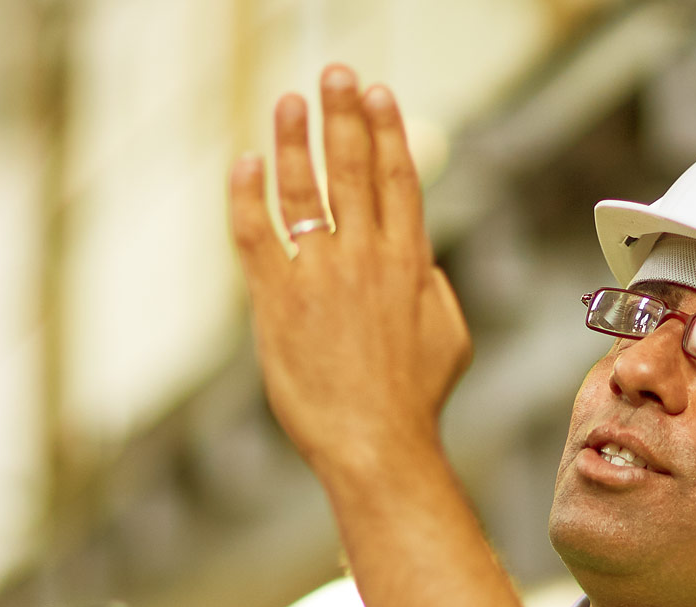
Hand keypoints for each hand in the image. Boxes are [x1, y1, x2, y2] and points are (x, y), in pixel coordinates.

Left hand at [227, 64, 471, 478]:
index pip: (398, 178)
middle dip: (344, 115)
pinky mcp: (276, 301)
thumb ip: (433, 286)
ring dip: (295, 139)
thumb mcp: (449, 335)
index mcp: (410, 262)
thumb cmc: (415, 398)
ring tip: (289, 101)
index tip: (377, 93)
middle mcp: (365, 258)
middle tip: (336, 73)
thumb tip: (419, 256)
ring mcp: (318, 277)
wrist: (376, 445)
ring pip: (304, 190)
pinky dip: (248, 195)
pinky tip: (246, 162)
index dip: (386, 130)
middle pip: (353, 169)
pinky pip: (256, 234)